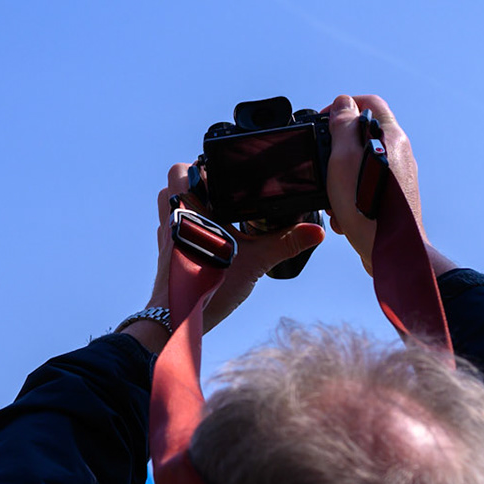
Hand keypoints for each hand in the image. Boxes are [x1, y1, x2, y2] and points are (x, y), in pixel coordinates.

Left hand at [127, 163, 325, 349]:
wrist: (179, 317)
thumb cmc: (209, 286)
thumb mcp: (255, 262)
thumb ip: (286, 243)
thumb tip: (317, 231)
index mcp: (188, 208)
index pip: (181, 169)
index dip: (201, 165)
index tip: (225, 173)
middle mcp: (171, 217)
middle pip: (176, 183)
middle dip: (200, 184)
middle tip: (228, 193)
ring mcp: (165, 234)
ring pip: (173, 205)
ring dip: (193, 203)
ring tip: (222, 212)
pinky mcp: (166, 251)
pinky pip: (174, 226)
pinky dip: (191, 224)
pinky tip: (213, 237)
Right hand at [323, 94, 431, 274]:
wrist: (389, 249)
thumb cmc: (367, 206)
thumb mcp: (344, 157)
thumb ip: (343, 126)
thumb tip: (343, 103)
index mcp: (390, 137)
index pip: (369, 103)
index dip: (342, 107)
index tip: (324, 123)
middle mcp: (398, 152)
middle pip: (361, 135)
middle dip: (336, 149)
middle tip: (324, 165)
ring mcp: (398, 175)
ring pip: (360, 163)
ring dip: (339, 177)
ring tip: (332, 196)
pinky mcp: (392, 196)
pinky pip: (364, 186)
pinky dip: (349, 195)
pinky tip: (341, 213)